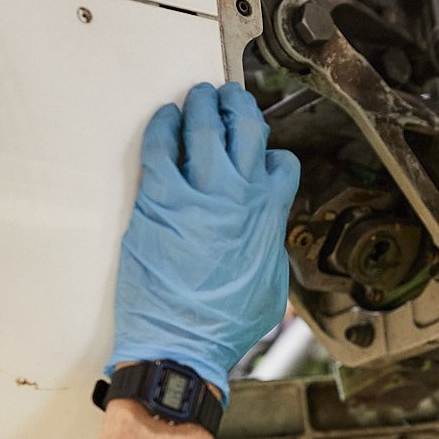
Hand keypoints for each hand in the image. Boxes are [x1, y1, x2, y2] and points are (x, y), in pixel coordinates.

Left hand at [108, 82, 300, 397]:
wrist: (181, 343)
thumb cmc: (225, 325)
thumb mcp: (271, 284)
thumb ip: (269, 244)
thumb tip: (265, 228)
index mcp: (268, 216)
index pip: (280, 163)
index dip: (272, 154)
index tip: (261, 152)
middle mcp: (238, 196)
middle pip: (244, 129)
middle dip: (238, 106)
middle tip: (228, 96)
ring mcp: (197, 194)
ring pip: (204, 128)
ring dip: (201, 105)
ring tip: (198, 96)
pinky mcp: (159, 200)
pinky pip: (161, 148)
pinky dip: (163, 127)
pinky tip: (165, 119)